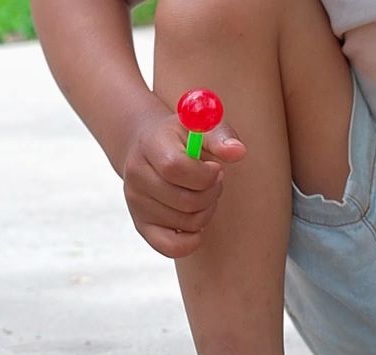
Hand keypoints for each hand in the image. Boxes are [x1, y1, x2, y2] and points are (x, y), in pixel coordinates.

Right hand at [120, 108, 246, 257]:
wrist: (151, 147)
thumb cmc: (185, 137)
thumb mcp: (202, 128)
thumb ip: (221, 138)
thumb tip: (238, 152)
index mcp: (150, 145)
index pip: (175, 168)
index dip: (205, 174)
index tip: (216, 168)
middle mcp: (137, 176)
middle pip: (184, 200)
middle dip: (212, 193)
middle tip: (215, 181)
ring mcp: (136, 203)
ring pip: (186, 222)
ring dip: (207, 211)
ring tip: (203, 193)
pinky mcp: (142, 225)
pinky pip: (170, 247)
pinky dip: (192, 240)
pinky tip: (199, 220)